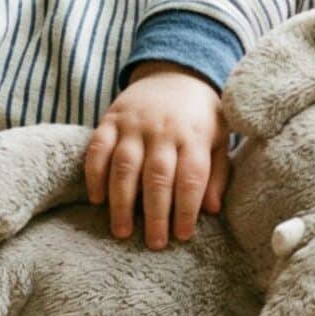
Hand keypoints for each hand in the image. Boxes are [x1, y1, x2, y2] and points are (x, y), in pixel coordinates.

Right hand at [85, 62, 229, 248]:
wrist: (175, 72)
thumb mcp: (220, 137)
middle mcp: (163, 130)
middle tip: (154, 243)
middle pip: (157, 176)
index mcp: (194, 136)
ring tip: (122, 231)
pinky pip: (98, 148)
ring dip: (121, 201)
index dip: (186, 208)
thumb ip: (217, 172)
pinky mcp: (110, 119)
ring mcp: (134, 124)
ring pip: (125, 166)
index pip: (191, 177)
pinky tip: (97, 199)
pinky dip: (94, 174)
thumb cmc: (201, 115)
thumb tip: (212, 210)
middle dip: (155, 213)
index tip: (182, 236)